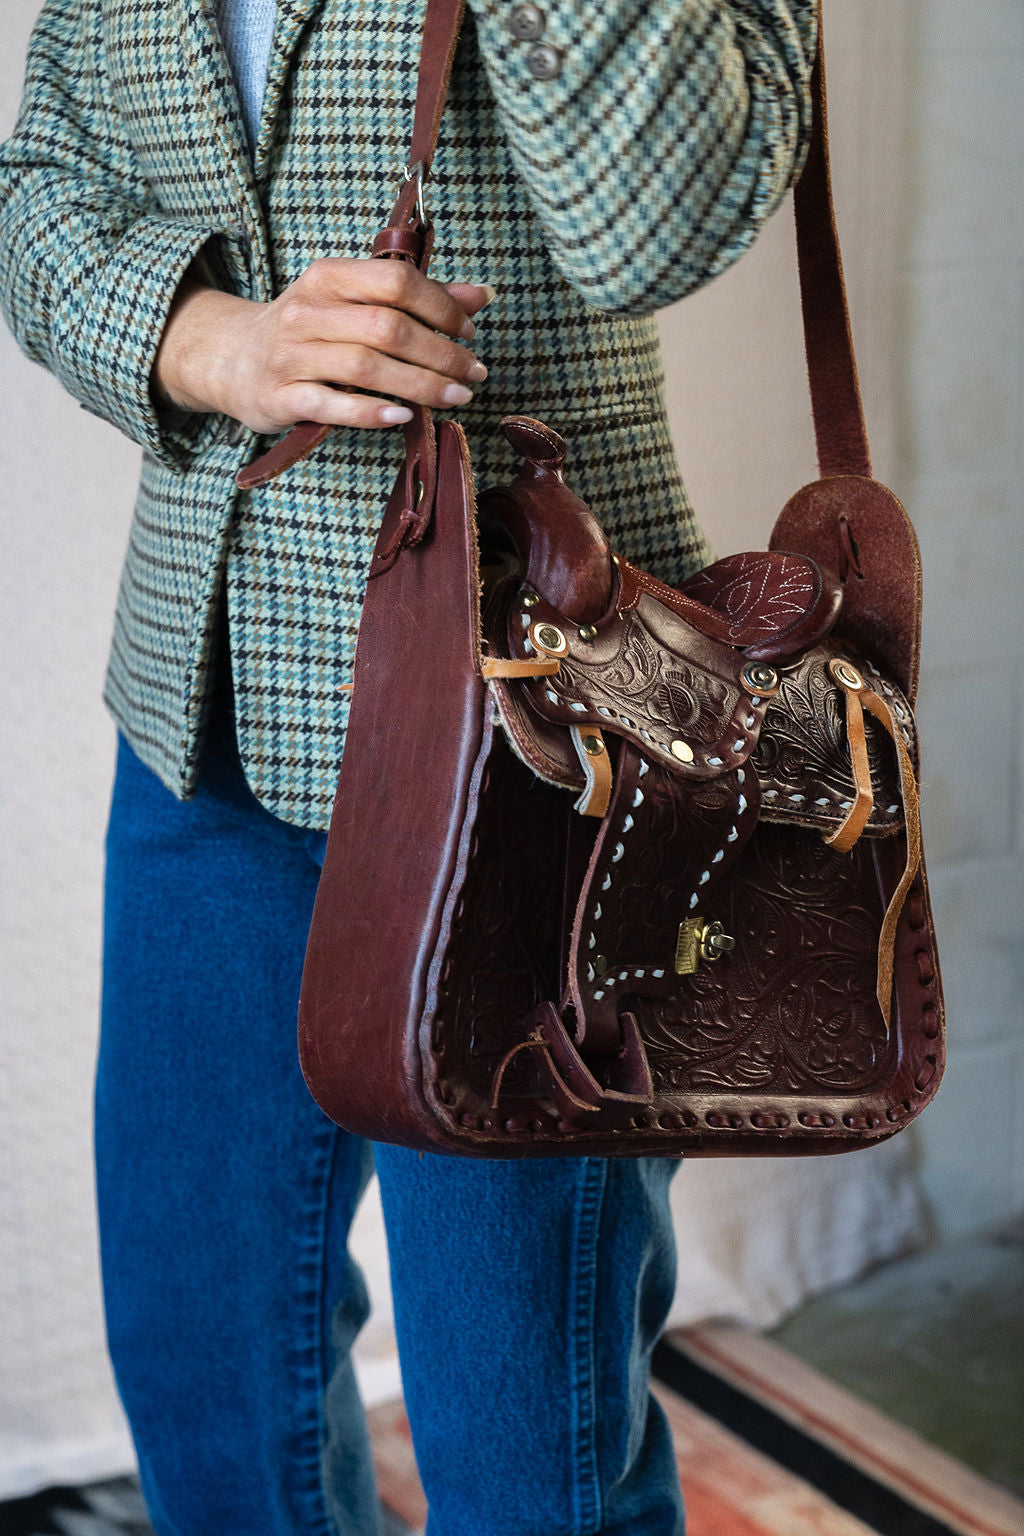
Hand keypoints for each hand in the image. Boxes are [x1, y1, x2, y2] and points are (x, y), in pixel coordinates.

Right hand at [153, 257, 495, 431]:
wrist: (231, 360)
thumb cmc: (308, 331)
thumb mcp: (352, 303)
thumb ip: (415, 299)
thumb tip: (482, 296)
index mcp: (328, 278)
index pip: (396, 281)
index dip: (441, 306)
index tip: (469, 333)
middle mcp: (306, 311)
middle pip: (387, 327)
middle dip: (440, 353)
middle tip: (474, 375)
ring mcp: (291, 355)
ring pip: (365, 366)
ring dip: (419, 385)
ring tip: (455, 399)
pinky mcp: (281, 397)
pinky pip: (332, 404)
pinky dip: (371, 411)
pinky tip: (403, 417)